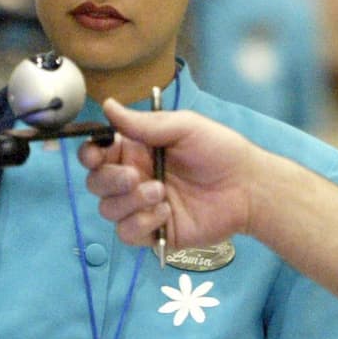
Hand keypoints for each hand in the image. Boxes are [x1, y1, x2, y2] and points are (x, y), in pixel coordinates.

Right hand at [80, 99, 256, 248]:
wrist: (247, 187)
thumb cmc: (220, 151)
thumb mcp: (184, 128)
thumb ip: (144, 123)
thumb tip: (109, 106)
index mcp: (137, 150)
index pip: (97, 154)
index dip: (90, 154)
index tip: (97, 154)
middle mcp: (135, 178)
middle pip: (96, 183)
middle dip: (110, 180)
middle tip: (137, 176)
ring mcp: (142, 206)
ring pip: (108, 209)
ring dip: (131, 201)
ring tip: (161, 193)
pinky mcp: (153, 231)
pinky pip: (127, 233)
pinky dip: (142, 222)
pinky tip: (166, 213)